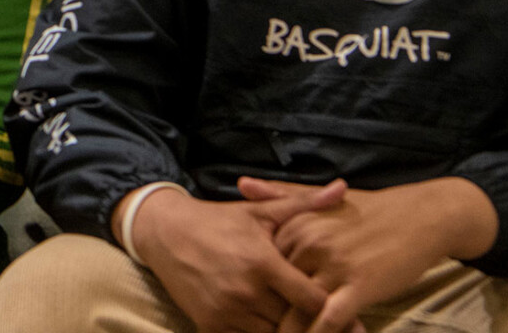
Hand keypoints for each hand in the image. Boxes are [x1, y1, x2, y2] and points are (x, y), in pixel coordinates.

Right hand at [128, 183, 341, 332]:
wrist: (165, 232)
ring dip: (284, 329)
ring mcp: (226, 312)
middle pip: (296, 323)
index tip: (335, 299)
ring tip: (293, 318)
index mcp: (263, 263)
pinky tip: (263, 319)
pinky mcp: (209, 325)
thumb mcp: (260, 211)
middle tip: (325, 318)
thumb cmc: (218, 221)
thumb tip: (343, 188)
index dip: (329, 303)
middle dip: (310, 321)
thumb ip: (304, 205)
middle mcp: (246, 291)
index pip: (314, 300)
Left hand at [247, 177, 497, 332]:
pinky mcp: (358, 286)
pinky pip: (329, 320)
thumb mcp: (321, 202)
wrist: (419, 217)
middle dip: (264, 318)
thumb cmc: (368, 212)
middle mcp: (308, 244)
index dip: (254, 292)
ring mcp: (333, 266)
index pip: (263, 268)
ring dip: (287, 330)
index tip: (240, 307)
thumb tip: (241, 183)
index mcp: (294, 226)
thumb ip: (280, 197)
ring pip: (297, 310)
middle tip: (253, 330)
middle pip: (275, 292)